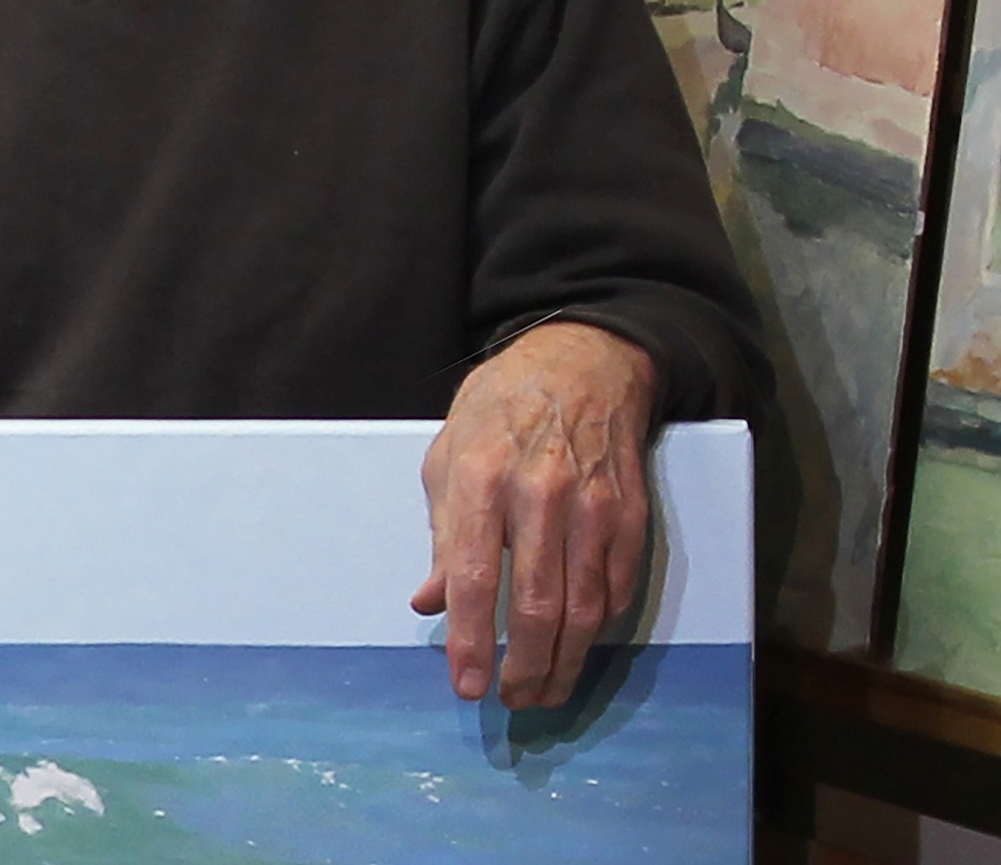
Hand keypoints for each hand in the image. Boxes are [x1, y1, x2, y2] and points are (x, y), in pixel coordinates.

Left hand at [410, 321, 653, 709]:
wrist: (582, 363)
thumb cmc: (501, 407)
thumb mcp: (449, 453)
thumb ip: (442, 532)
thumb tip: (432, 601)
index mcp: (481, 477)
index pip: (475, 578)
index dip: (471, 641)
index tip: (467, 687)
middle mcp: (539, 495)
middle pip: (537, 607)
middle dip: (523, 669)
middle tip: (510, 700)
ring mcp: (593, 507)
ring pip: (584, 611)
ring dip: (564, 665)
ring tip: (543, 691)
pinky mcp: (631, 516)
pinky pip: (617, 590)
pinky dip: (597, 628)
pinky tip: (578, 644)